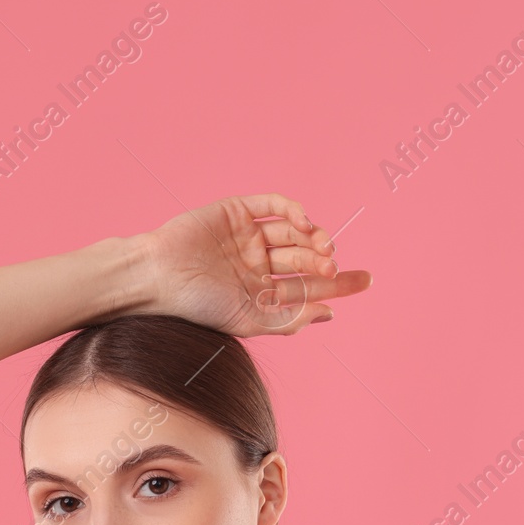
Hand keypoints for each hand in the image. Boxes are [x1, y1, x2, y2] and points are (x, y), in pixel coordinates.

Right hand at [134, 192, 370, 336]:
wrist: (158, 276)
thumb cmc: (197, 304)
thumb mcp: (248, 319)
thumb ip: (289, 318)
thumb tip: (329, 314)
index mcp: (261, 291)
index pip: (308, 285)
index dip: (338, 283)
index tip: (366, 280)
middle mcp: (258, 263)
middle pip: (306, 257)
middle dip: (325, 261)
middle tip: (333, 267)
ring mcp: (248, 235)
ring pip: (294, 232)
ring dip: (314, 237)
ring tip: (323, 248)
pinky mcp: (237, 211)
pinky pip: (273, 205)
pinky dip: (293, 209)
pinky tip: (304, 222)